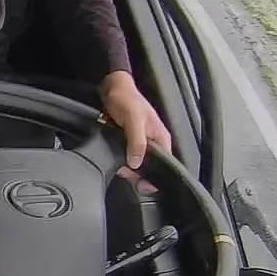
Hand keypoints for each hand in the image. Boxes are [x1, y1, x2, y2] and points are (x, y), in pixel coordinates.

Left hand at [99, 71, 171, 191]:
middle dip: (136, 174)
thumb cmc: (126, 99)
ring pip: (136, 165)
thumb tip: (136, 162)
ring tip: (117, 165)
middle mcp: (152, 143)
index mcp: (160, 138)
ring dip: (126, 168)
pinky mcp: (127, 143)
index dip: (155, 177)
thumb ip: (137, 142)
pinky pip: (125, 158)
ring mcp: (139, 143)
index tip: (143, 186)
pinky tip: (112, 159)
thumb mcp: (133, 120)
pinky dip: (118, 161)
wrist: (112, 89)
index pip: (164, 164)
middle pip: (148, 168)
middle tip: (124, 172)